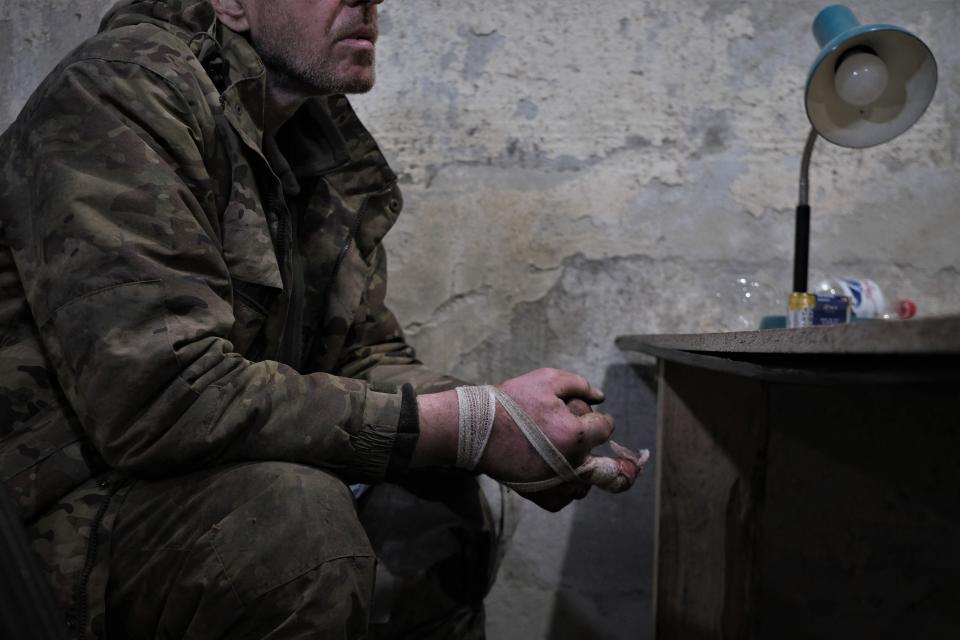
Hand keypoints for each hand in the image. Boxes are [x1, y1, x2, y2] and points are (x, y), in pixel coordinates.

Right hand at [475, 369, 615, 509]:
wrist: (475, 429)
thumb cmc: (510, 402)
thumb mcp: (546, 380)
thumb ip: (580, 385)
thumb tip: (600, 397)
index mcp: (577, 434)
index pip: (607, 428)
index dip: (599, 419)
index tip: (588, 417)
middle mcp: (571, 464)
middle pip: (605, 463)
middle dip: (598, 450)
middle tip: (586, 443)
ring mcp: (557, 484)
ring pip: (586, 483)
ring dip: (582, 470)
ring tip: (563, 454)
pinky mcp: (541, 497)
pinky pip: (565, 498)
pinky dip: (564, 487)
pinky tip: (553, 470)